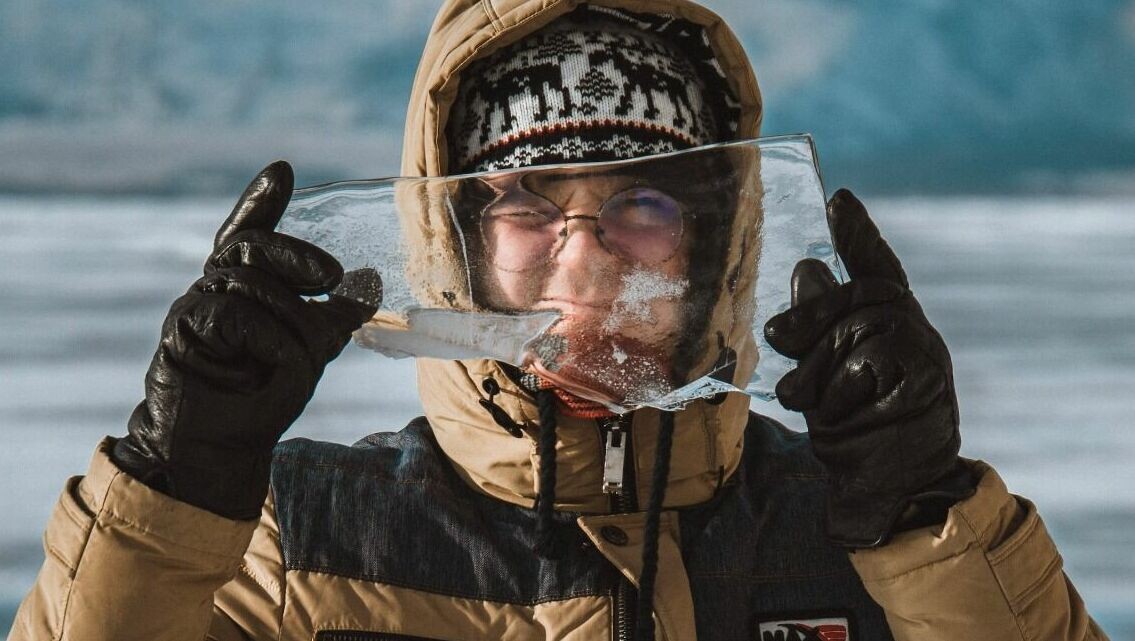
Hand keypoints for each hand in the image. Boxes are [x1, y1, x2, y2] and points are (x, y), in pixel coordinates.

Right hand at [112, 161, 377, 519]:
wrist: (223, 445)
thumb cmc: (263, 394)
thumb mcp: (310, 350)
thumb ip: (334, 315)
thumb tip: (369, 281)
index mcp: (243, 285)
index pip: (248, 231)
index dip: (261, 200)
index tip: (282, 171)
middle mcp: (215, 287)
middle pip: (254, 247)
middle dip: (298, 256)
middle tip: (335, 276)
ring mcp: (194, 305)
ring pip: (252, 284)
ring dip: (292, 322)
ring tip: (303, 358)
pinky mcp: (181, 330)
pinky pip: (236, 316)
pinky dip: (269, 341)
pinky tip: (278, 364)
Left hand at [764, 189, 973, 547]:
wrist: (885, 489)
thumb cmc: (853, 429)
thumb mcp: (821, 375)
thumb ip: (818, 328)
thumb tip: (806, 268)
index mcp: (888, 323)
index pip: (876, 267)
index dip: (859, 233)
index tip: (839, 199)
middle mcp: (912, 330)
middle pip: (857, 293)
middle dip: (811, 316)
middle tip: (777, 338)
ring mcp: (925, 353)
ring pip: (858, 328)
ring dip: (820, 367)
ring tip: (805, 399)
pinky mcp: (928, 379)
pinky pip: (870, 360)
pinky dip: (842, 387)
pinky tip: (840, 410)